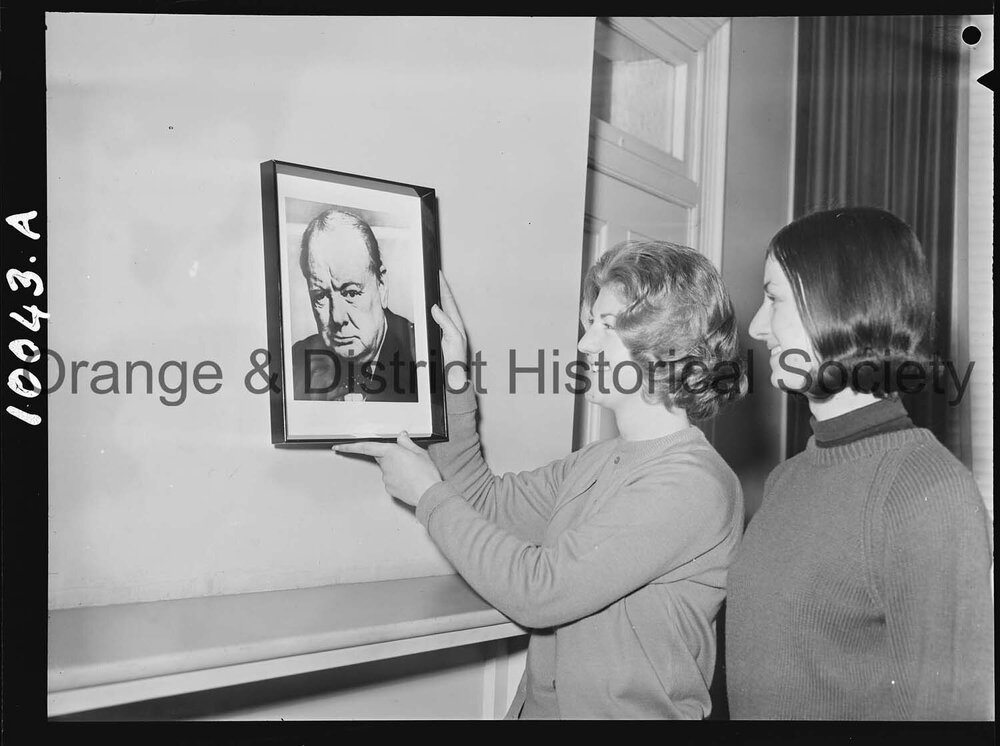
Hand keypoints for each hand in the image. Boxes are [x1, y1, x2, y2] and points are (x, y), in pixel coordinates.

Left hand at [333, 432, 441, 507]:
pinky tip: (410, 480)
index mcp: (390, 452)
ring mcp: (386, 478)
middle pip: (381, 457)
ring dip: (397, 469)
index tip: (339, 446)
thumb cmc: (426, 474)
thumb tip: (401, 436)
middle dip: (391, 458)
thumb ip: (407, 443)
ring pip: (388, 469)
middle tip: (408, 461)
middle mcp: (385, 465)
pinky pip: (391, 480)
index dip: (349, 446)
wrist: (428, 494)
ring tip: (413, 472)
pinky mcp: (389, 488)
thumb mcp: (419, 452)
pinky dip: (399, 479)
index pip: (365, 447)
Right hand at [431, 271, 469, 390]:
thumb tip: (435, 308)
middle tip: (434, 276)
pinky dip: (431, 310)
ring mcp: (446, 330)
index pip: (448, 300)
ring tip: (432, 286)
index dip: (443, 287)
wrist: (453, 375)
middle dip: (440, 288)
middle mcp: (452, 324)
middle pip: (445, 301)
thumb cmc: (456, 359)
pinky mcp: (440, 336)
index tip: (439, 275)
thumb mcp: (453, 338)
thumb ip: (445, 322)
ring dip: (436, 297)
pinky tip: (428, 307)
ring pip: (440, 309)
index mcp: (456, 323)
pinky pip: (435, 319)